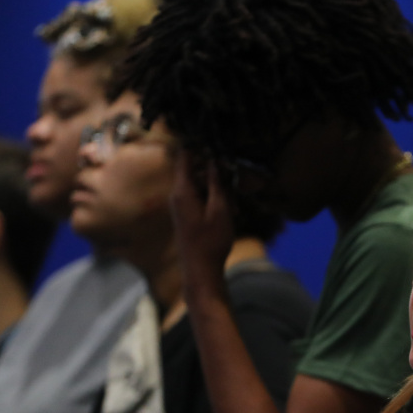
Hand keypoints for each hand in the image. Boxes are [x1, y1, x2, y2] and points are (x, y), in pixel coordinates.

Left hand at [171, 149, 235, 285]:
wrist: (201, 270)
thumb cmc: (211, 241)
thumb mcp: (220, 209)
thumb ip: (216, 183)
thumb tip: (214, 160)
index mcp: (183, 191)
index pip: (185, 157)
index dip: (199, 146)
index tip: (215, 141)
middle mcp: (178, 195)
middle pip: (195, 171)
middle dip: (215, 172)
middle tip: (235, 179)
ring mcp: (181, 205)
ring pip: (200, 185)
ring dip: (218, 189)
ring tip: (235, 204)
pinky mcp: (187, 214)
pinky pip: (200, 197)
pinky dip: (215, 200)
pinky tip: (230, 212)